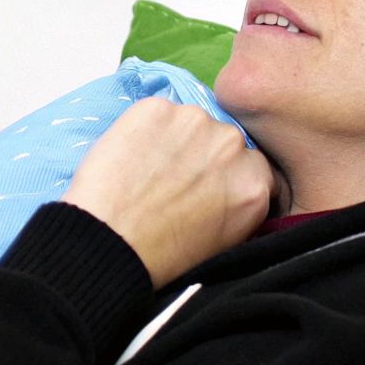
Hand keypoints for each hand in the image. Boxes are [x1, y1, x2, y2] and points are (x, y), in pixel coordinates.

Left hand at [59, 98, 277, 288]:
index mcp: (255, 181)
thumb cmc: (162, 256)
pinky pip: (155, 114)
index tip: (205, 188)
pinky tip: (130, 157)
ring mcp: (195, 121)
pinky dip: (144, 130)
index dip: (225, 176)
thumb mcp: (223, 241)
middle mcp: (233, 144)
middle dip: (203, 156)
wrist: (109, 244)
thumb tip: (229, 189)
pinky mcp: (156, 108)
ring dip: (174, 140)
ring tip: (147, 171)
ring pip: (189, 123)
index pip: (251, 166)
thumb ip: (239, 204)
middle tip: (172, 181)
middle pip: (223, 140)